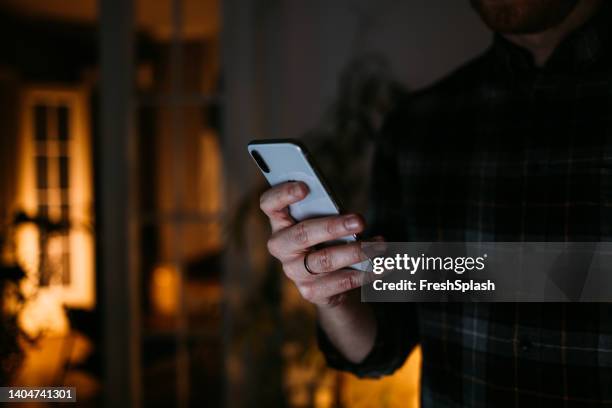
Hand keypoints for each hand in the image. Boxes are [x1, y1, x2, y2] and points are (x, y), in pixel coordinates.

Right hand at [260, 181, 369, 306]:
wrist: (332, 281)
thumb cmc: (329, 239)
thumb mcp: (326, 220)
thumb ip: (328, 211)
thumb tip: (347, 214)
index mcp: (280, 222)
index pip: (269, 205)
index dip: (283, 194)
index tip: (305, 186)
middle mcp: (281, 247)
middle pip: (302, 233)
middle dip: (333, 226)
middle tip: (360, 219)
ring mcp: (293, 271)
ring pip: (325, 260)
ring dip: (356, 251)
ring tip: (380, 245)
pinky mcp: (310, 292)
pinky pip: (340, 282)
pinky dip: (366, 273)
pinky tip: (382, 265)